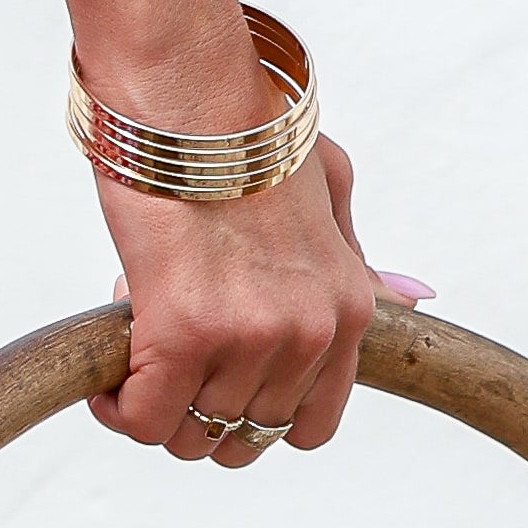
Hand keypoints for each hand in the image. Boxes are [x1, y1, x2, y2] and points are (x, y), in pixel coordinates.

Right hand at [87, 134, 419, 466]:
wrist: (189, 92)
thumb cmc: (244, 127)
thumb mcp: (330, 187)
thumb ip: (359, 257)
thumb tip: (419, 298)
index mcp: (348, 307)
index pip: (310, 424)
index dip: (253, 412)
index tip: (216, 376)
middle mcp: (308, 332)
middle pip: (245, 436)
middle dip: (198, 407)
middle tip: (165, 353)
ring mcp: (248, 337)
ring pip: (191, 434)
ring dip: (154, 403)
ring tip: (135, 345)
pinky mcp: (182, 330)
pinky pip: (146, 416)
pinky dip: (120, 407)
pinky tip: (108, 374)